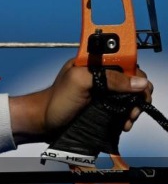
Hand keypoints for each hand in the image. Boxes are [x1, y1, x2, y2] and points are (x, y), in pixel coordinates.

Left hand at [9, 62, 151, 142]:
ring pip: (131, 94)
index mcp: (96, 62)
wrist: (44, 122)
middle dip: (138, 93)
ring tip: (128, 119)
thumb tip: (138, 82)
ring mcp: (104, 91)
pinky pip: (124, 107)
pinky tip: (124, 123)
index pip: (126, 61)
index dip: (136, 74)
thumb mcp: (80, 82)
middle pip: (133, 78)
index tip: (138, 89)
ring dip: (135, 107)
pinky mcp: (105, 105)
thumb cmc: (56, 100)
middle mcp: (102, 74)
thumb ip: (108, 78)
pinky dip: (128, 114)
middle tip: (134, 109)